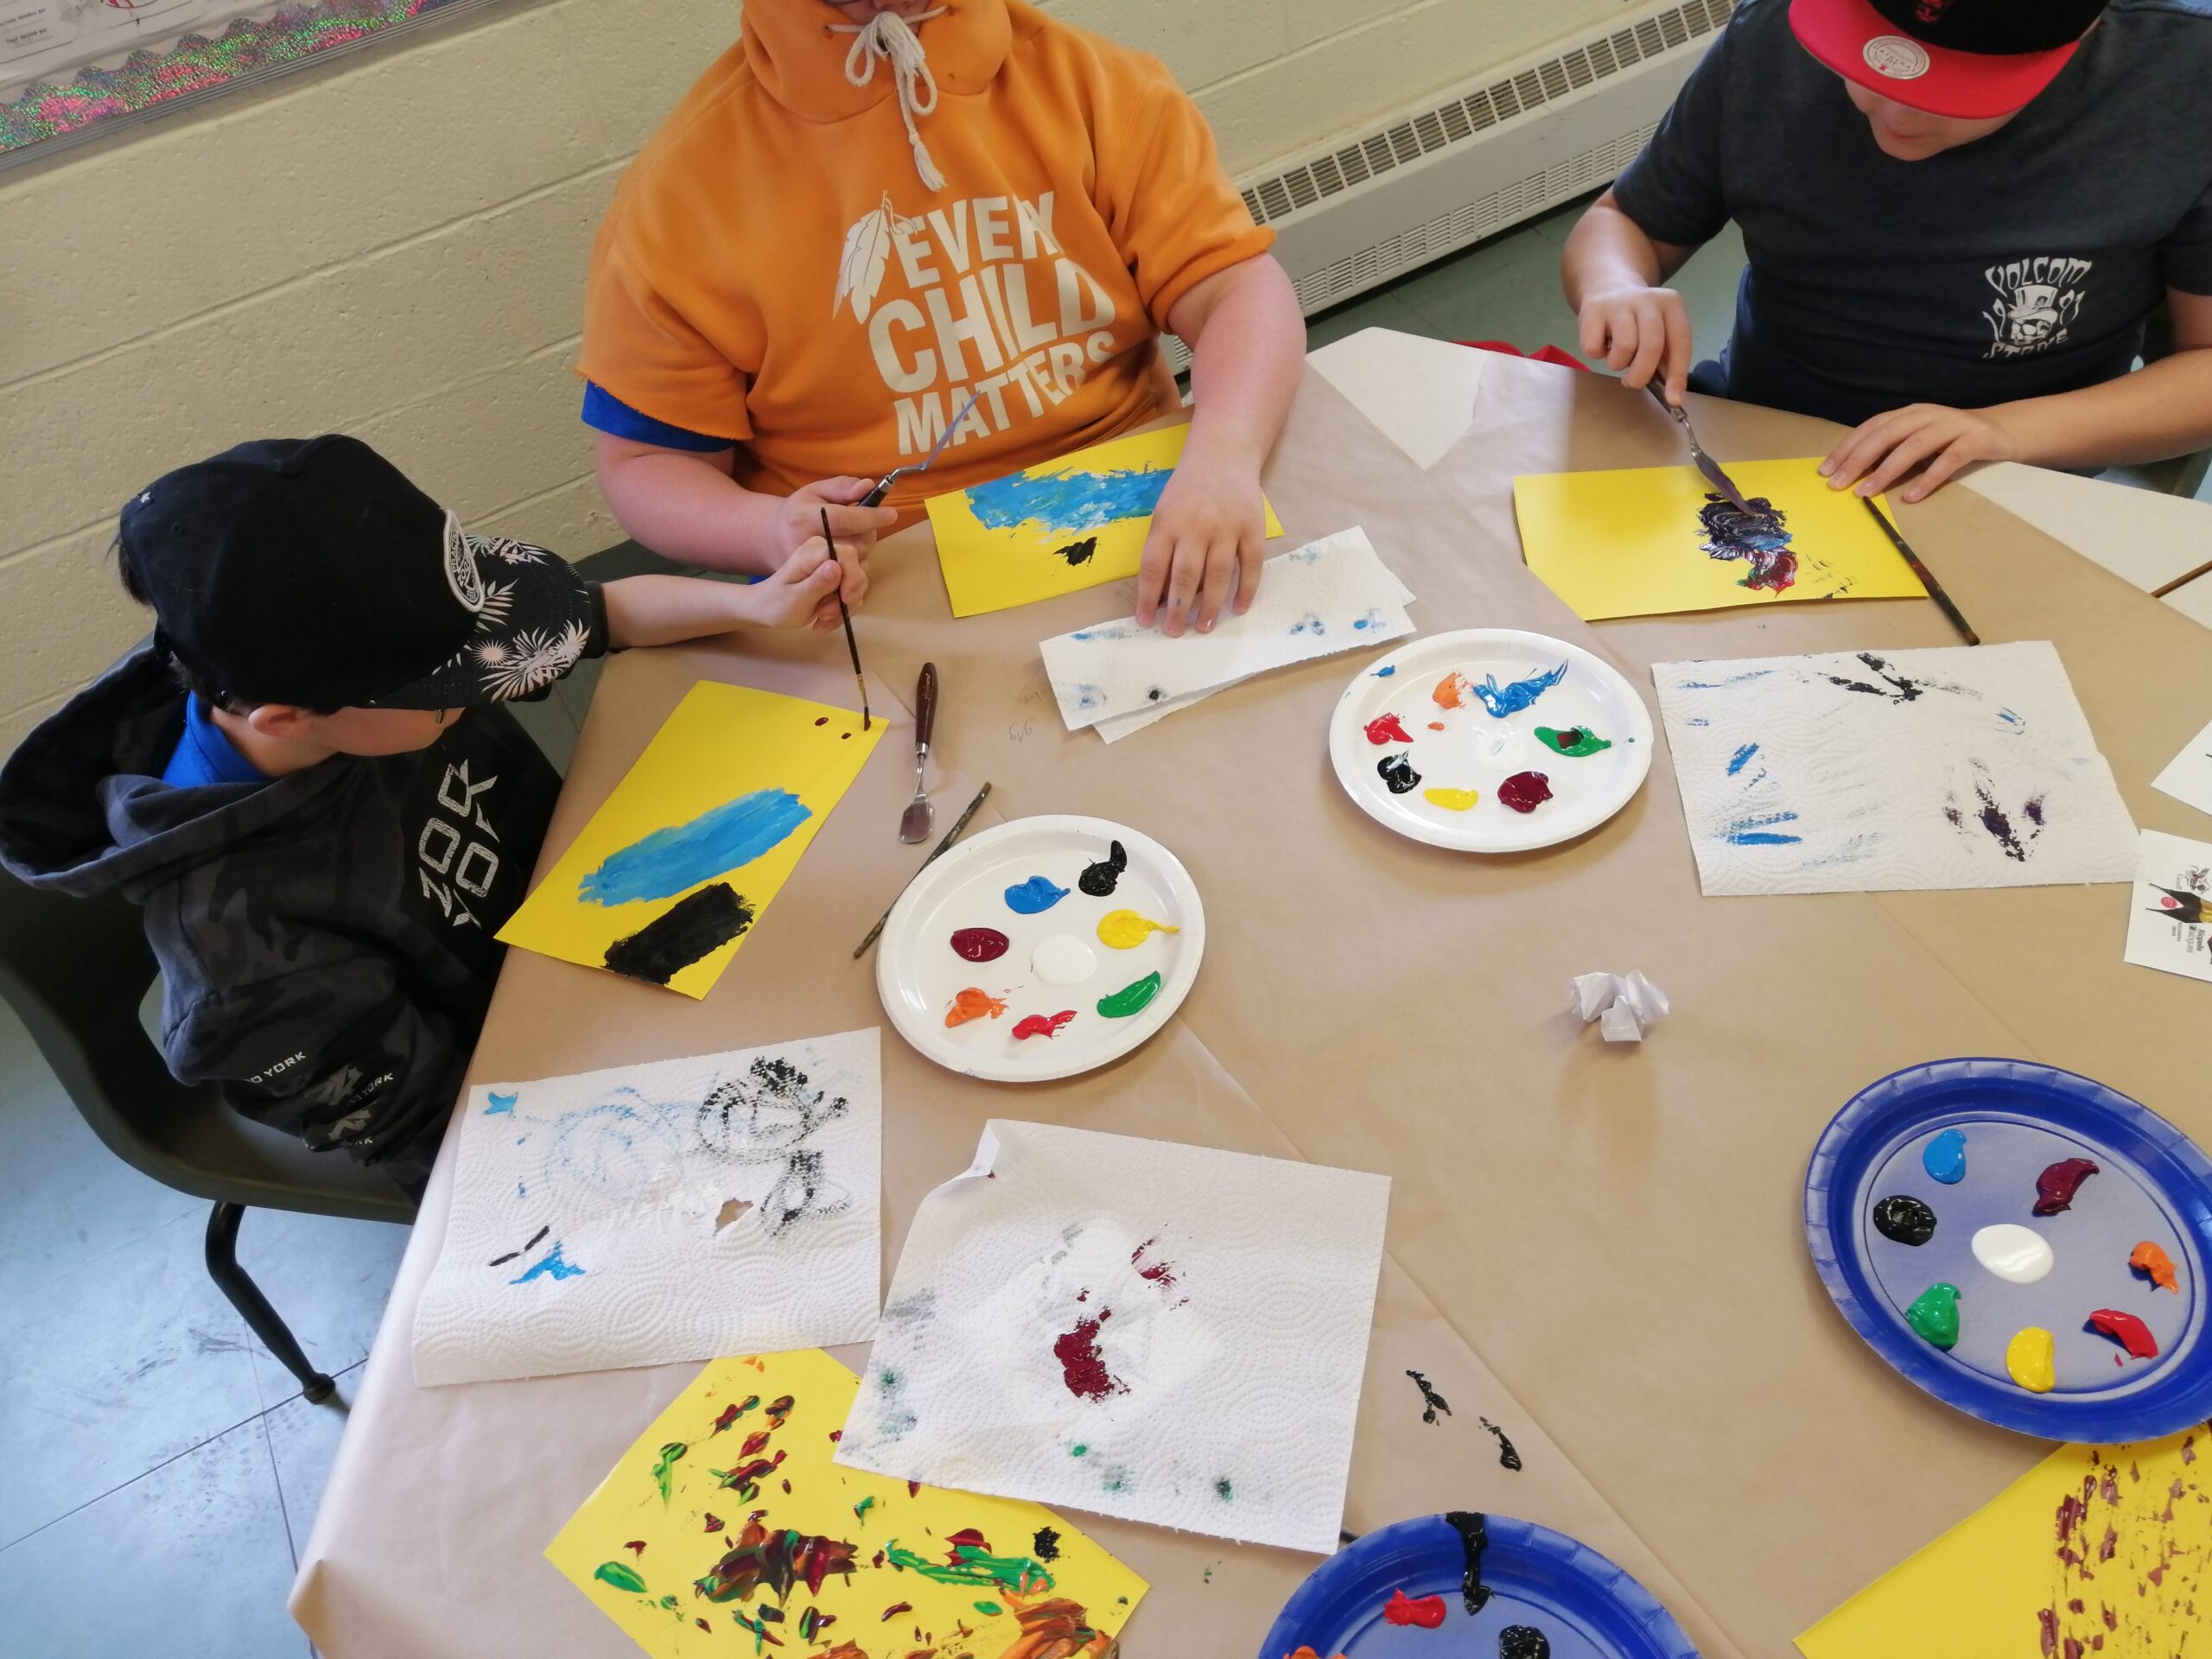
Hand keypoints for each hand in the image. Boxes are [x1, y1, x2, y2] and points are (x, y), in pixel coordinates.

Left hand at [740, 538, 846, 630]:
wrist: (766, 609)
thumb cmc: (776, 604)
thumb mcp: (796, 598)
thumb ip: (817, 582)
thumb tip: (836, 567)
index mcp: (813, 551)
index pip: (848, 555)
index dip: (852, 578)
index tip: (845, 600)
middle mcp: (826, 552)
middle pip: (857, 570)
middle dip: (847, 597)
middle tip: (825, 614)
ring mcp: (832, 564)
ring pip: (856, 585)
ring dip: (843, 608)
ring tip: (821, 619)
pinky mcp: (836, 577)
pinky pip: (850, 594)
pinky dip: (840, 611)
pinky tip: (823, 621)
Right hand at [776, 478, 895, 609]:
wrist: (776, 541)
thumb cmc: (801, 512)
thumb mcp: (816, 491)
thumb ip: (842, 487)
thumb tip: (867, 486)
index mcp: (803, 519)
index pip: (843, 520)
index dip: (870, 517)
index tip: (891, 514)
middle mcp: (804, 547)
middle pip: (853, 546)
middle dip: (868, 534)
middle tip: (865, 525)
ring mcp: (809, 571)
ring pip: (855, 565)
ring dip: (863, 551)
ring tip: (853, 538)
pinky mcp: (816, 586)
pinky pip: (849, 581)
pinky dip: (857, 568)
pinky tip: (851, 556)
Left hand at [1135, 448, 1265, 635]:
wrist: (1223, 454)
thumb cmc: (1188, 491)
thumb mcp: (1165, 512)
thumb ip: (1163, 548)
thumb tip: (1161, 595)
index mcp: (1167, 523)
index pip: (1154, 567)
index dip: (1148, 597)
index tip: (1145, 622)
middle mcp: (1196, 526)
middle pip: (1186, 575)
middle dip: (1179, 608)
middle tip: (1175, 632)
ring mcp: (1227, 527)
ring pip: (1218, 574)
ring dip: (1210, 605)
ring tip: (1202, 627)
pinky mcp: (1253, 528)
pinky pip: (1250, 565)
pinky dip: (1245, 589)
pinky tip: (1238, 608)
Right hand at [1577, 282, 1692, 402]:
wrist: (1608, 287)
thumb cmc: (1638, 320)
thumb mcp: (1659, 332)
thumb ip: (1666, 358)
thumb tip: (1672, 395)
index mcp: (1671, 304)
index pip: (1680, 342)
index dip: (1678, 374)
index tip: (1674, 400)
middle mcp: (1648, 299)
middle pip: (1652, 346)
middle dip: (1642, 374)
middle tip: (1633, 382)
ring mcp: (1619, 303)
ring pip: (1624, 347)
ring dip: (1618, 364)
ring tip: (1616, 357)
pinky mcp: (1593, 310)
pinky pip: (1594, 348)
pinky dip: (1597, 355)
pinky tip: (1601, 344)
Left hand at [1821, 404, 2019, 501]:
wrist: (2003, 432)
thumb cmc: (1951, 442)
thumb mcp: (1919, 442)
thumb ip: (1893, 450)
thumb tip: (1853, 473)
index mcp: (1910, 413)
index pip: (1872, 427)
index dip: (1847, 447)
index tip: (1825, 470)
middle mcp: (1928, 415)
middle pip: (1887, 434)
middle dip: (1859, 459)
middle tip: (1838, 484)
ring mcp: (1953, 425)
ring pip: (1914, 446)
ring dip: (1886, 471)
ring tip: (1865, 493)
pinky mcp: (1976, 439)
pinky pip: (1948, 460)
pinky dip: (1927, 479)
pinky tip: (1911, 497)